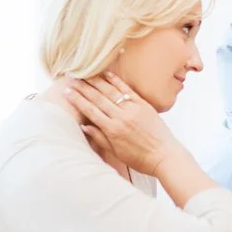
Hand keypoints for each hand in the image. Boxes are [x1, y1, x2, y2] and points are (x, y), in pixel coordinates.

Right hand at [63, 72, 187, 176]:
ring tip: (85, 73)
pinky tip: (107, 74)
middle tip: (71, 78)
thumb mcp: (116, 152)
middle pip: (97, 98)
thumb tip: (84, 126)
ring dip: (96, 81)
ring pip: (111, 91)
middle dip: (82, 88)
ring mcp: (133, 109)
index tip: (66, 92)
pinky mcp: (144, 105)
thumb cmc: (140, 158)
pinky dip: (116, 81)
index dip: (77, 100)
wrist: (164, 156)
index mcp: (112, 130)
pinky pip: (127, 90)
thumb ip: (100, 138)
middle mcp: (121, 117)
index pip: (90, 111)